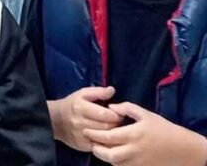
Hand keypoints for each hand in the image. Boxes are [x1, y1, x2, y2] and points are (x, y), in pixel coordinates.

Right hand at [48, 87, 121, 150]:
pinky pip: (100, 146)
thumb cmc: (72, 105)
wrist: (55, 119)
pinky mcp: (82, 145)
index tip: (117, 113)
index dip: (115, 115)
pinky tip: (105, 138)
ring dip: (112, 134)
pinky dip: (105, 143)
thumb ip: (98, 91)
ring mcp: (81, 135)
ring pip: (104, 138)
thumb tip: (112, 90)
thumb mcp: (82, 94)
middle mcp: (80, 122)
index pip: (105, 114)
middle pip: (107, 127)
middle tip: (116, 122)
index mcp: (80, 107)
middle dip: (115, 125)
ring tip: (112, 129)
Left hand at [86, 103, 206, 164]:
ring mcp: (138, 162)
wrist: (182, 148)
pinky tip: (113, 154)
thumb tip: (110, 107)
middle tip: (90, 142)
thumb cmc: (162, 128)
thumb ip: (126, 108)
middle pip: (109, 155)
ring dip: (105, 157)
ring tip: (98, 148)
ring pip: (115, 163)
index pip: (108, 136)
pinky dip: (116, 162)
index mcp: (133, 135)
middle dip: (96, 149)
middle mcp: (134, 151)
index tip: (85, 130)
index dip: (94, 134)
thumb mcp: (145, 114)